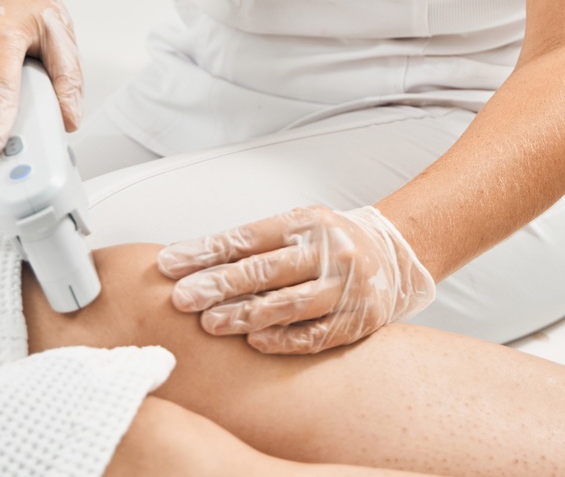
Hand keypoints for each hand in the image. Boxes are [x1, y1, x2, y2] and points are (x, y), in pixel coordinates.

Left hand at [158, 204, 436, 354]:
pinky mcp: (359, 319)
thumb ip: (253, 243)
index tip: (169, 264)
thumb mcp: (297, 227)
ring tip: (210, 323)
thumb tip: (188, 259)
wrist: (395, 258)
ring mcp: (347, 286)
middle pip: (266, 269)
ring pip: (290, 304)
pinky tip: (255, 342)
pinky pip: (316, 334)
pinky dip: (284, 339)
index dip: (206, 251)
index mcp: (308, 221)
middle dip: (218, 284)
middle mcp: (330, 250)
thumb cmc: (328, 243)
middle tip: (181, 299)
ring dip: (246, 315)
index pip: (248, 237)